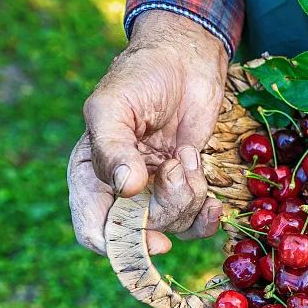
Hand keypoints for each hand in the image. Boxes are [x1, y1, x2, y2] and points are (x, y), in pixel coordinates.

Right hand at [68, 10, 227, 254]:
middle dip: (166, 206)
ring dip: (189, 195)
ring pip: (173, 225)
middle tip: (175, 168)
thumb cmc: (140, 78)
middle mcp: (121, 191)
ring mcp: (156, 191)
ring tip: (187, 155)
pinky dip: (208, 215)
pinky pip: (196, 221)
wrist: (184, 61)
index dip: (120, 246)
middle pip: (141, 232)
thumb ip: (112, 148)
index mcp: (91, 175)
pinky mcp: (185, 186)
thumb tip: (125, 188)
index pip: (94, 230)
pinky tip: (216, 202)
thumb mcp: (113, 106)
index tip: (155, 240)